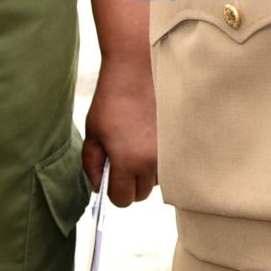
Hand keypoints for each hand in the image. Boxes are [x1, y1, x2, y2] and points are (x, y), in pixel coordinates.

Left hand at [81, 52, 158, 207]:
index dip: (112, 191)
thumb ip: (92, 165)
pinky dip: (159, 158)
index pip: (121, 200)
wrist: (136, 71)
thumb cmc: (111, 101)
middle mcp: (151, 162)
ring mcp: (167, 151)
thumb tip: (99, 186)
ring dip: (146, 171)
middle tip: (122, 161)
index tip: (110, 177)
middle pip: (140, 194)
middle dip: (129, 183)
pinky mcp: (178, 140)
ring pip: (156, 178)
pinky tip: (150, 138)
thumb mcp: (93, 134)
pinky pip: (168, 162)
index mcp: (126, 162)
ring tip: (137, 146)